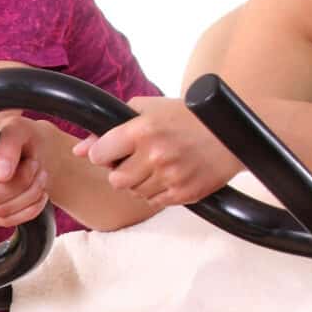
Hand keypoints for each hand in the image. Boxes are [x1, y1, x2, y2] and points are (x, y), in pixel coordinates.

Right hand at [0, 110, 50, 227]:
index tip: (23, 161)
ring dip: (29, 196)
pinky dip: (29, 210)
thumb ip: (7, 146)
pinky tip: (38, 195)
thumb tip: (1, 176)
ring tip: (40, 177)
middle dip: (21, 184)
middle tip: (37, 167)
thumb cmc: (14, 132)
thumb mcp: (15, 129)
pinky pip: (3, 221)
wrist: (20, 146)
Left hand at [80, 97, 242, 206]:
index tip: (111, 151)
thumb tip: (79, 149)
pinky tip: (168, 175)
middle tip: (134, 161)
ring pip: (133, 192)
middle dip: (120, 171)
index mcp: (142, 130)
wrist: (232, 133)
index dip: (102, 153)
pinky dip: (156, 191)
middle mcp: (155, 155)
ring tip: (156, 165)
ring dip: (139, 182)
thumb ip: (109, 127)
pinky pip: (153, 202)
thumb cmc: (186, 116)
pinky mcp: (184, 194)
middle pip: (114, 180)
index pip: (98, 154)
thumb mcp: (146, 109)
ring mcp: (170, 177)